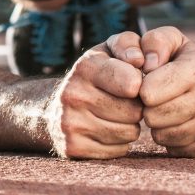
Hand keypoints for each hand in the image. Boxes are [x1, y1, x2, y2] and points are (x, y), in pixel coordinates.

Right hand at [46, 31, 145, 158]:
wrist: (54, 109)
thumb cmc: (95, 75)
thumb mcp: (107, 51)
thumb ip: (128, 44)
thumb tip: (140, 61)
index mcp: (85, 67)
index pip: (132, 83)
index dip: (140, 85)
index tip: (134, 84)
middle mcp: (73, 94)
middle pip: (134, 111)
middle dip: (135, 107)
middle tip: (123, 102)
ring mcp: (70, 123)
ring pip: (129, 133)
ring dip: (129, 126)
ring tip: (114, 116)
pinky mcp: (73, 147)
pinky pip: (118, 150)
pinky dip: (118, 143)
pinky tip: (105, 131)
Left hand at [138, 27, 194, 157]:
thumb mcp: (178, 43)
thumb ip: (156, 42)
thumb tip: (145, 64)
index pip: (148, 92)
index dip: (143, 89)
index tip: (151, 85)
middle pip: (153, 117)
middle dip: (150, 110)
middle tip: (160, 102)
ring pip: (163, 136)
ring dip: (161, 127)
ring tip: (171, 113)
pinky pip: (177, 150)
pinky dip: (175, 141)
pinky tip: (185, 126)